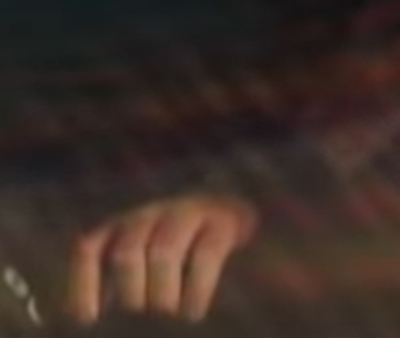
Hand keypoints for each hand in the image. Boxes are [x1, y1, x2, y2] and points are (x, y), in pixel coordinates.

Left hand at [64, 194, 258, 324]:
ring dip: (163, 291)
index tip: (89, 320)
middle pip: (127, 252)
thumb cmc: (180, 256)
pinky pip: (206, 252)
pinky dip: (197, 288)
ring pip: (163, 250)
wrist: (233, 214)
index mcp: (122, 227)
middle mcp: (149, 215)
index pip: (89, 248)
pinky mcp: (223, 220)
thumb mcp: (143, 265)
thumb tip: (97, 323)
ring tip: (171, 319)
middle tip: (142, 318)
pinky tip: (195, 312)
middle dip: (131, 293)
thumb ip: (120, 287)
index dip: (83, 284)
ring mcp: (187, 212)